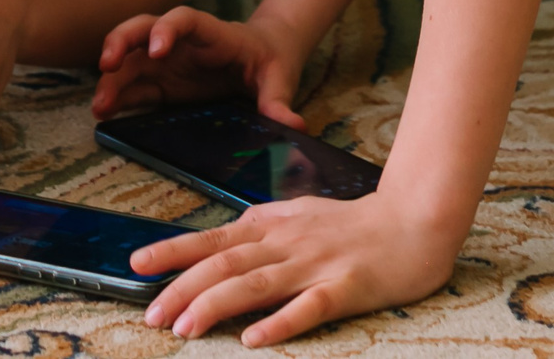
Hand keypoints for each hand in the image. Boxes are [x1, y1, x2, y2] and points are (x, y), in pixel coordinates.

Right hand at [92, 7, 305, 125]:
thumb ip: (279, 99)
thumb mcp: (280, 77)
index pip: (185, 19)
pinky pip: (135, 86)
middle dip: (122, 41)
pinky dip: (119, 96)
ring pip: (132, 58)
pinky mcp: (162, 82)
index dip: (167, 28)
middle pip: (144, 28)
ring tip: (99, 106)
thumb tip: (293, 123)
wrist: (263, 55)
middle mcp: (182, 42)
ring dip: (112, 77)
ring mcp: (168, 62)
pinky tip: (104, 112)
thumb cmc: (270, 60)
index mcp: (212, 33)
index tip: (157, 50)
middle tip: (107, 64)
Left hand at [133, 192, 460, 344]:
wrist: (415, 220)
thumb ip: (263, 224)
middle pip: (226, 263)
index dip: (175, 251)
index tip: (138, 264)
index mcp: (274, 225)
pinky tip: (253, 339)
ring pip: (257, 284)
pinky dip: (278, 323)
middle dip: (183, 287)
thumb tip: (225, 235)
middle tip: (151, 312)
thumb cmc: (355, 223)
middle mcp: (288, 242)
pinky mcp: (346, 287)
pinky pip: (308, 307)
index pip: (215, 239)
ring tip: (184, 327)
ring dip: (216, 305)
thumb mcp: (300, 213)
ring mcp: (316, 264)